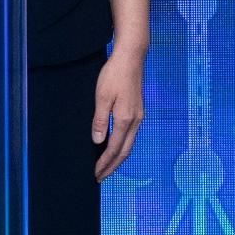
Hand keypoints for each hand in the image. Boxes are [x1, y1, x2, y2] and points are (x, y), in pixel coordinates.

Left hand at [91, 45, 147, 179]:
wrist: (131, 57)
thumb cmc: (114, 75)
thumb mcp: (102, 97)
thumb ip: (100, 121)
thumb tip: (98, 141)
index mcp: (125, 119)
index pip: (114, 149)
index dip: (104, 163)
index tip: (95, 173)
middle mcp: (135, 121)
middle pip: (124, 151)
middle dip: (113, 166)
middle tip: (101, 177)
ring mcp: (138, 116)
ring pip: (129, 144)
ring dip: (118, 157)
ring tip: (107, 166)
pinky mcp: (138, 110)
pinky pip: (131, 135)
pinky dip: (122, 146)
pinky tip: (115, 146)